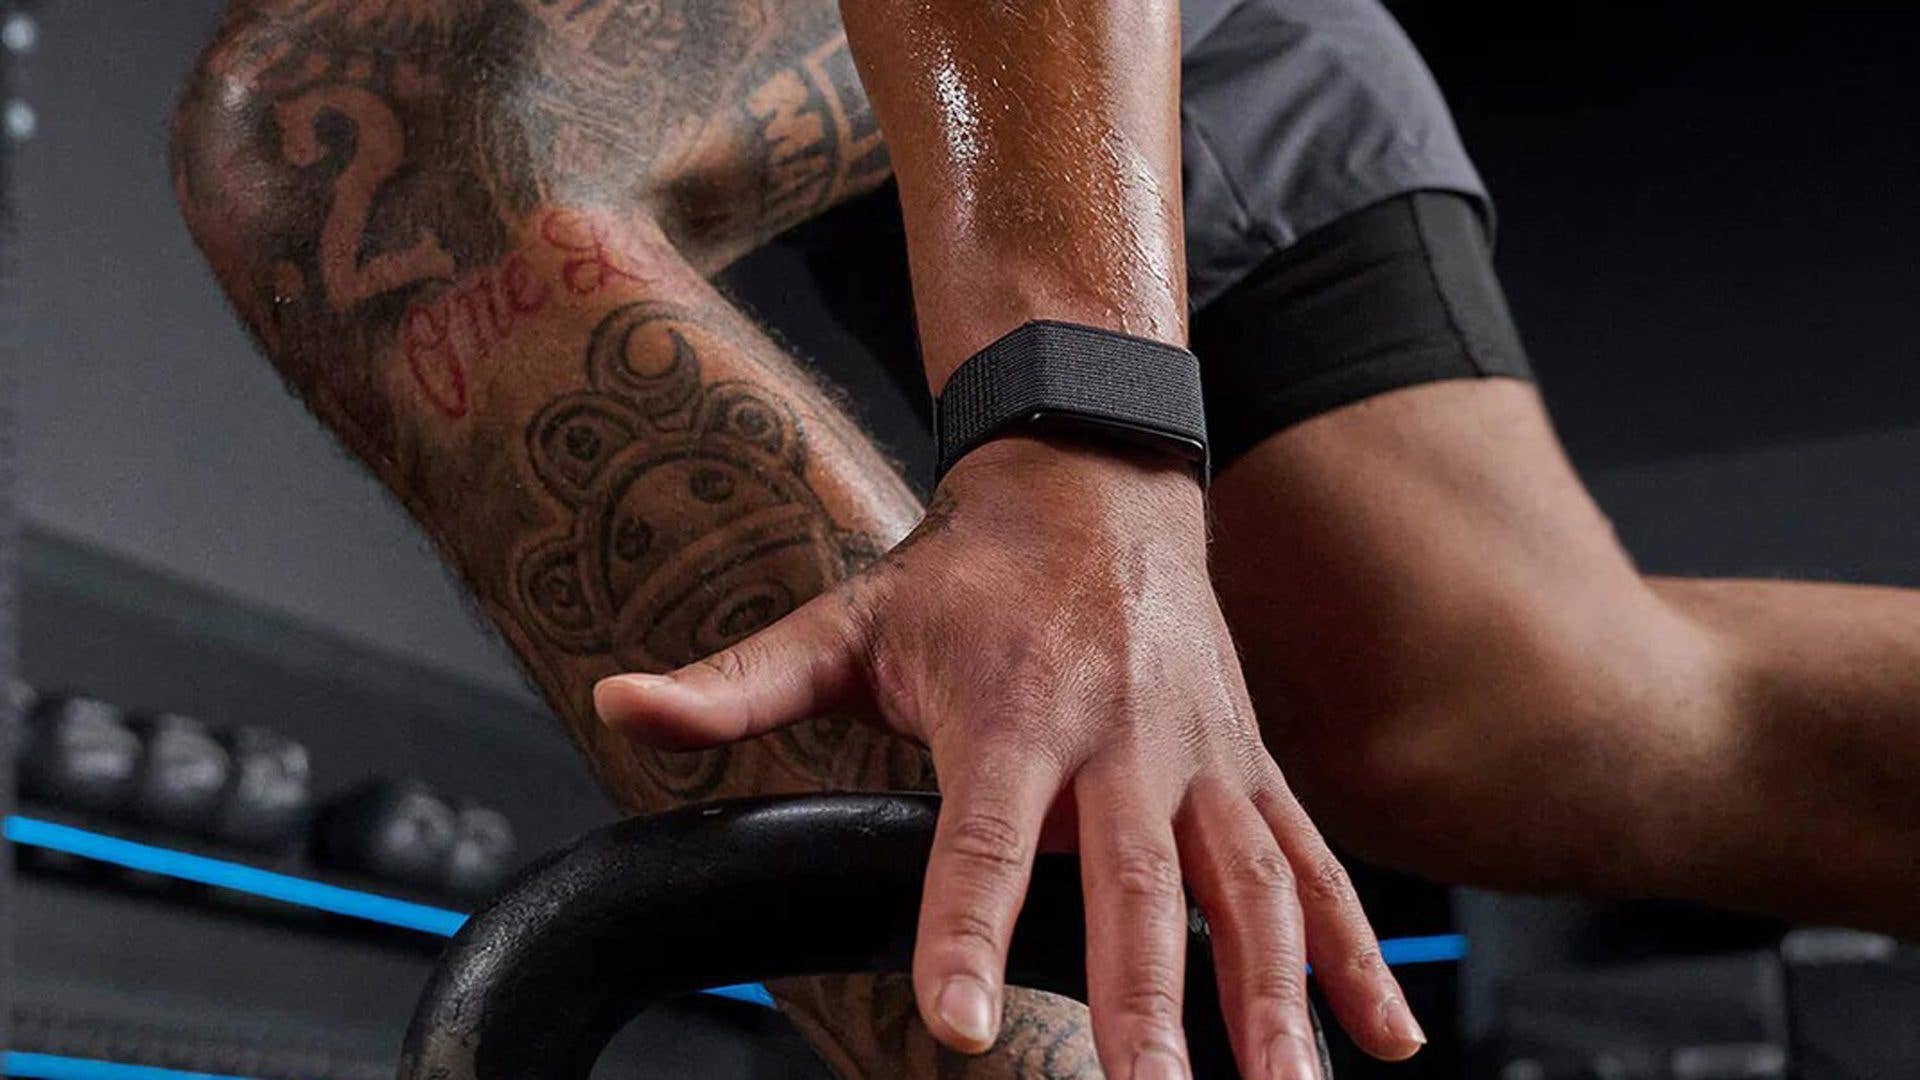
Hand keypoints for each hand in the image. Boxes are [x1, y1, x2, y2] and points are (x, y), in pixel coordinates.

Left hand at [594, 435, 1424, 1077]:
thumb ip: (742, 683)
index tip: (958, 1021)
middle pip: (1135, 883)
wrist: (1097, 479)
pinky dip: (1355, 954)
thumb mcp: (851, 618)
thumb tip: (621, 709)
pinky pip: (1313, 864)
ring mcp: (1200, 754)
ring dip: (1272, 997)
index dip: (966, 926)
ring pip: (1247, 885)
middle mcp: (1121, 737)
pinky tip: (1382, 1040)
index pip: (984, 835)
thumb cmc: (967, 571)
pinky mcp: (1249, 765)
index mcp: (1014, 708)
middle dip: (1145, 1001)